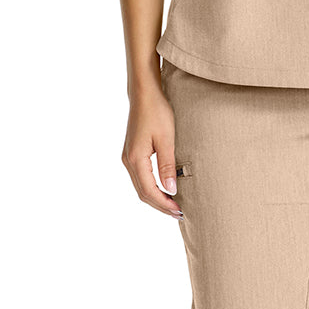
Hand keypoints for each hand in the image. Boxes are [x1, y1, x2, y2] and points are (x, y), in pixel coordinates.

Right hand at [121, 89, 184, 217]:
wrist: (144, 94)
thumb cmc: (157, 112)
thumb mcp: (167, 139)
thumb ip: (168, 166)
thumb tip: (171, 189)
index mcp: (136, 159)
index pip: (149, 191)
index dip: (164, 204)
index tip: (179, 211)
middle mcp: (128, 161)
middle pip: (143, 192)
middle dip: (160, 205)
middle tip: (179, 214)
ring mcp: (128, 157)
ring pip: (141, 186)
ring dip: (156, 197)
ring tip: (173, 205)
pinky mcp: (132, 153)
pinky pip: (141, 177)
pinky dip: (152, 187)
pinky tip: (164, 189)